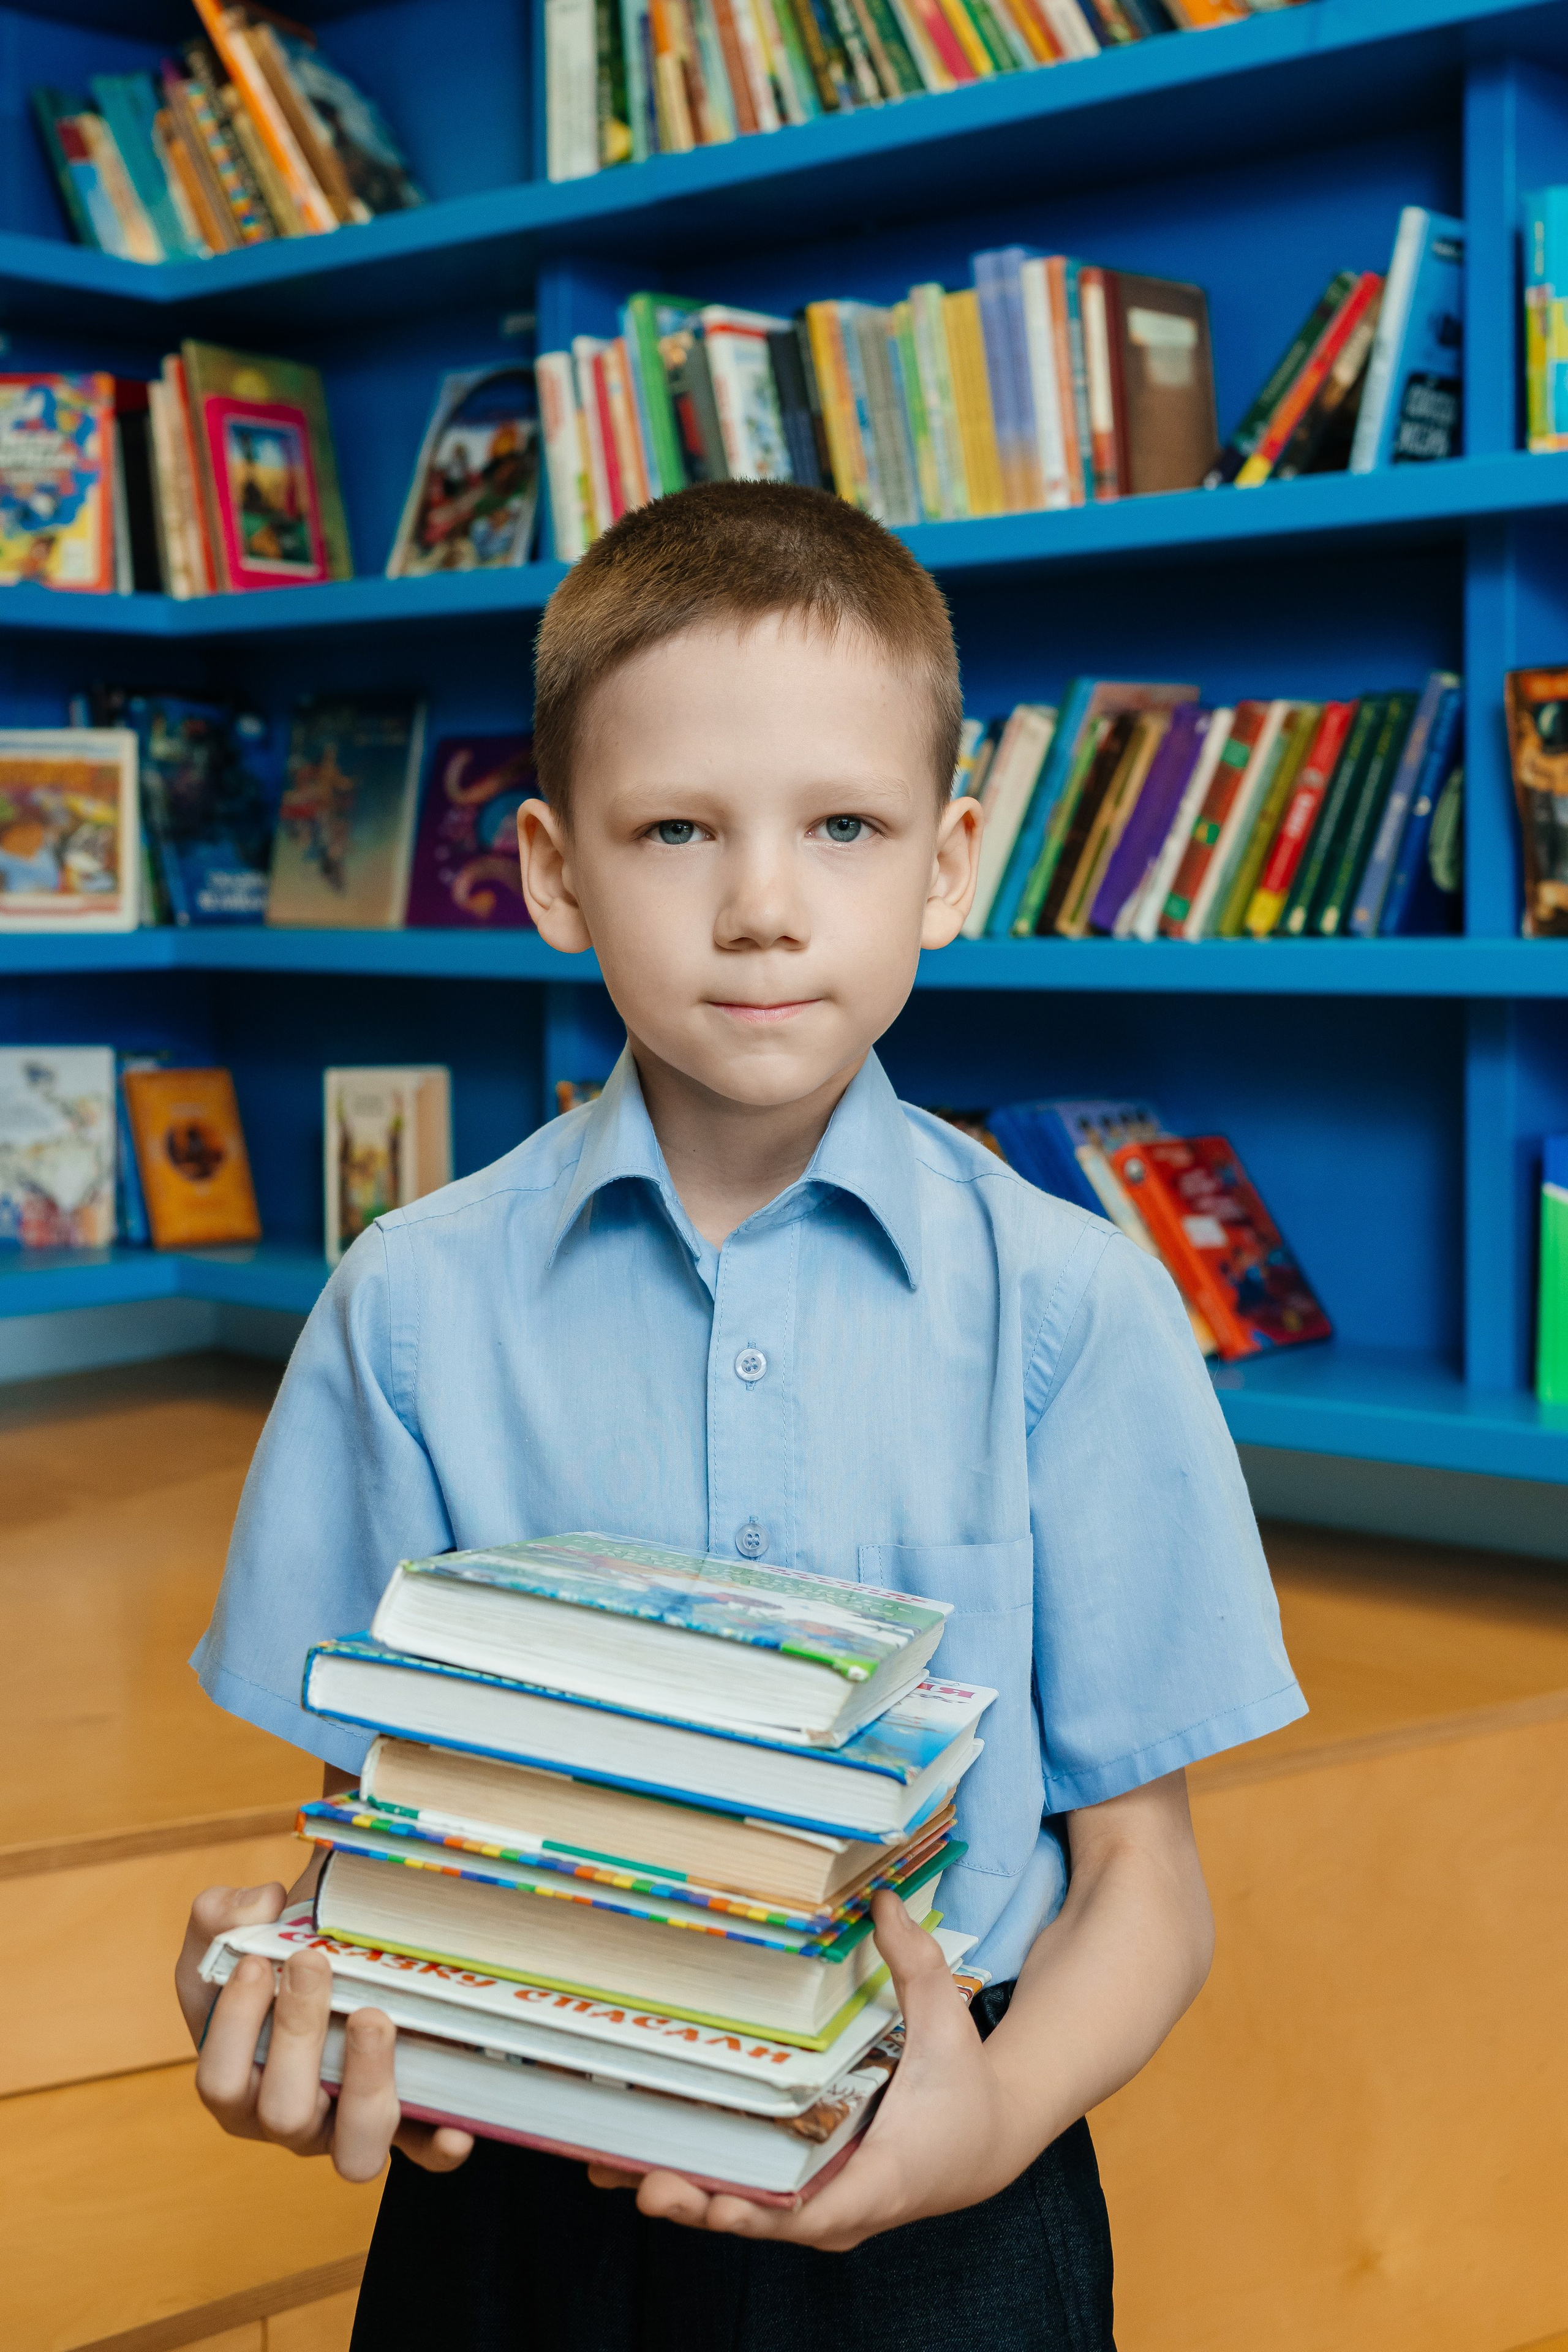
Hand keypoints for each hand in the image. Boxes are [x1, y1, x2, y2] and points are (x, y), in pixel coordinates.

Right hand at [175, 1881, 473, 2181]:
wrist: (342, 1957)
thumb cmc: (282, 1960)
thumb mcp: (241, 1934)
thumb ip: (222, 1917)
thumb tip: (256, 1908)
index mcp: (240, 2084)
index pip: (221, 2083)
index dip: (234, 2027)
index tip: (256, 1962)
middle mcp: (291, 2120)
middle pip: (284, 2112)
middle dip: (298, 2032)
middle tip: (311, 1962)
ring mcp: (348, 2128)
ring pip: (353, 2150)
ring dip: (364, 2081)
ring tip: (372, 2017)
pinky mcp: (406, 2127)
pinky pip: (422, 2154)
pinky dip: (438, 2147)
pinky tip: (456, 2129)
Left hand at [589, 1890, 1028, 2250]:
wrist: (985, 2143)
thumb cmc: (964, 2087)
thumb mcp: (947, 2024)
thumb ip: (917, 1964)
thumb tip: (882, 1900)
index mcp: (882, 2177)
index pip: (817, 2211)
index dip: (762, 2211)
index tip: (717, 2200)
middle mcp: (843, 2209)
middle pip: (763, 2218)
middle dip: (703, 2204)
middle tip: (646, 2182)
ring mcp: (819, 2208)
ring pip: (745, 2212)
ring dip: (686, 2196)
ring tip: (615, 2172)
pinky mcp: (804, 2196)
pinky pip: (748, 2196)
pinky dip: (702, 2183)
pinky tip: (640, 2164)